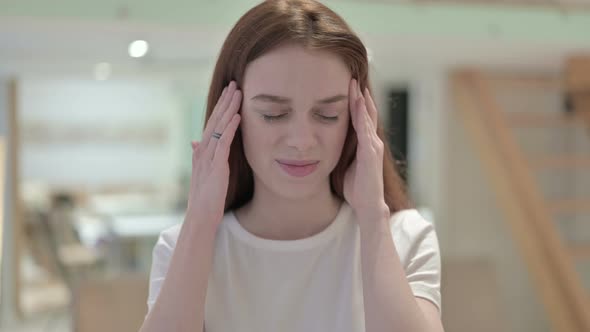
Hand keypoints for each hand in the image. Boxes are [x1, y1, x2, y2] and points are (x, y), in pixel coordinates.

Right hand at [187, 81, 241, 225]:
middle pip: (215, 121)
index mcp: (202, 151)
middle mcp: (203, 151)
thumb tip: (194, 141)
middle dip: (225, 102)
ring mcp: (208, 158)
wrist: (201, 216)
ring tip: (238, 93)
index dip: (221, 108)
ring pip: (219, 128)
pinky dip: (230, 129)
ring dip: (228, 109)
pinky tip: (237, 117)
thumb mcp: (204, 173)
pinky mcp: (216, 166)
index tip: (230, 93)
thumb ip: (201, 156)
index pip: (213, 124)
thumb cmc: (205, 197)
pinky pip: (223, 143)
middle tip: (234, 83)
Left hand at [343, 79, 388, 222]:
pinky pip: (365, 129)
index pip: (361, 118)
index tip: (347, 86)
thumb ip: (341, 151)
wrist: (367, 206)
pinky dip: (362, 115)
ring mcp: (373, 146)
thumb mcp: (346, 163)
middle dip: (358, 95)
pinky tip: (358, 103)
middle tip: (351, 76)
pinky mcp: (370, 153)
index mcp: (366, 144)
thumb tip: (325, 143)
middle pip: (366, 112)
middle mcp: (373, 142)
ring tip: (354, 84)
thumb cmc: (356, 188)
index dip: (355, 102)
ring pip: (367, 117)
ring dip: (360, 100)